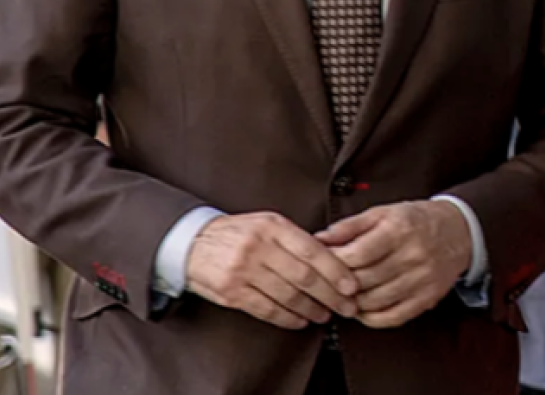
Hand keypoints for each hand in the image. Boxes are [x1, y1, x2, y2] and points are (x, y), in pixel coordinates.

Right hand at [186, 212, 358, 330]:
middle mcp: (259, 247)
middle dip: (331, 296)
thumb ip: (296, 238)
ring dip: (312, 309)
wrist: (193, 243)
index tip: (351, 285)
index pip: (313, 251)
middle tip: (346, 306)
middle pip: (305, 277)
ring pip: (288, 296)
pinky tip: (300, 320)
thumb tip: (333, 258)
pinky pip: (267, 309)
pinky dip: (288, 318)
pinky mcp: (232, 292)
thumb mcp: (267, 224)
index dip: (336, 271)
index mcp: (273, 227)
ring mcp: (244, 270)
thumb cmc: (237, 234)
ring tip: (324, 314)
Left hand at [316, 201, 472, 328]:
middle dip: (339, 284)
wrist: (459, 231)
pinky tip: (363, 309)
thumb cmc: (418, 220)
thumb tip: (320, 238)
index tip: (323, 262)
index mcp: (400, 229)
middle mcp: (413, 255)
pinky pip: (393, 317)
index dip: (334, 262)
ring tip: (343, 295)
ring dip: (352, 302)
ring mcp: (421, 280)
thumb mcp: (384, 212)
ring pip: (375, 301)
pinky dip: (371, 318)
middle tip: (327, 282)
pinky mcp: (427, 298)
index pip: (358, 254)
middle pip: (364, 279)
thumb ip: (350, 225)